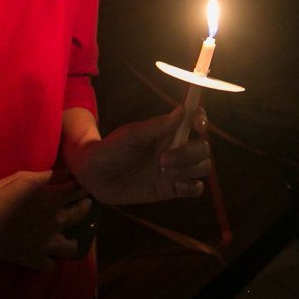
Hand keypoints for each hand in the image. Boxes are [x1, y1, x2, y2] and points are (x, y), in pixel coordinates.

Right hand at [0, 170, 90, 271]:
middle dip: (85, 204)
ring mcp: (47, 243)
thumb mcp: (20, 178)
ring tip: (67, 234)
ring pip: (72, 246)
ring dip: (72, 239)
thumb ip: (45, 176)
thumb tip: (65, 171)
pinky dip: (49, 259)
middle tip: (81, 202)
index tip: (81, 180)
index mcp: (52, 198)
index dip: (82, 183)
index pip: (79, 188)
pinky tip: (44, 253)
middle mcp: (55, 221)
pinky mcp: (34, 259)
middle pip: (82, 213)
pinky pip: (50, 265)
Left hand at [69, 106, 211, 204]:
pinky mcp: (172, 189)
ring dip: (187, 169)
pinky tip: (175, 185)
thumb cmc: (110, 149)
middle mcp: (176, 148)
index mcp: (167, 131)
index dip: (201, 120)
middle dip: (189, 153)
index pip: (195, 120)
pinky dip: (193, 187)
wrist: (95, 177)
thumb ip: (156, 126)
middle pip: (203, 148)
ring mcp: (176, 169)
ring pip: (202, 167)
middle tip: (162, 159)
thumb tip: (182, 109)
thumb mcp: (130, 136)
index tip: (196, 125)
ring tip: (161, 171)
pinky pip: (196, 189)